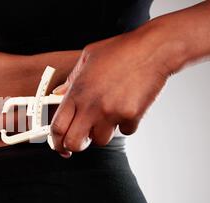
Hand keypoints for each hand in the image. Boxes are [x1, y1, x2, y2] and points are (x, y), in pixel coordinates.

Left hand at [50, 32, 169, 156]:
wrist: (153, 49)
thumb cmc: (121, 50)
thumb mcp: (87, 59)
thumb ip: (71, 80)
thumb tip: (58, 94)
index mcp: (77, 93)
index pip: (57, 127)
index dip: (56, 140)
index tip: (59, 144)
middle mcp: (92, 106)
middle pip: (74, 143)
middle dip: (75, 146)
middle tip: (80, 140)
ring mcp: (112, 113)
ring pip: (100, 140)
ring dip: (102, 132)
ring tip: (108, 115)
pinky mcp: (132, 116)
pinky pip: (125, 131)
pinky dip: (126, 124)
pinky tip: (127, 107)